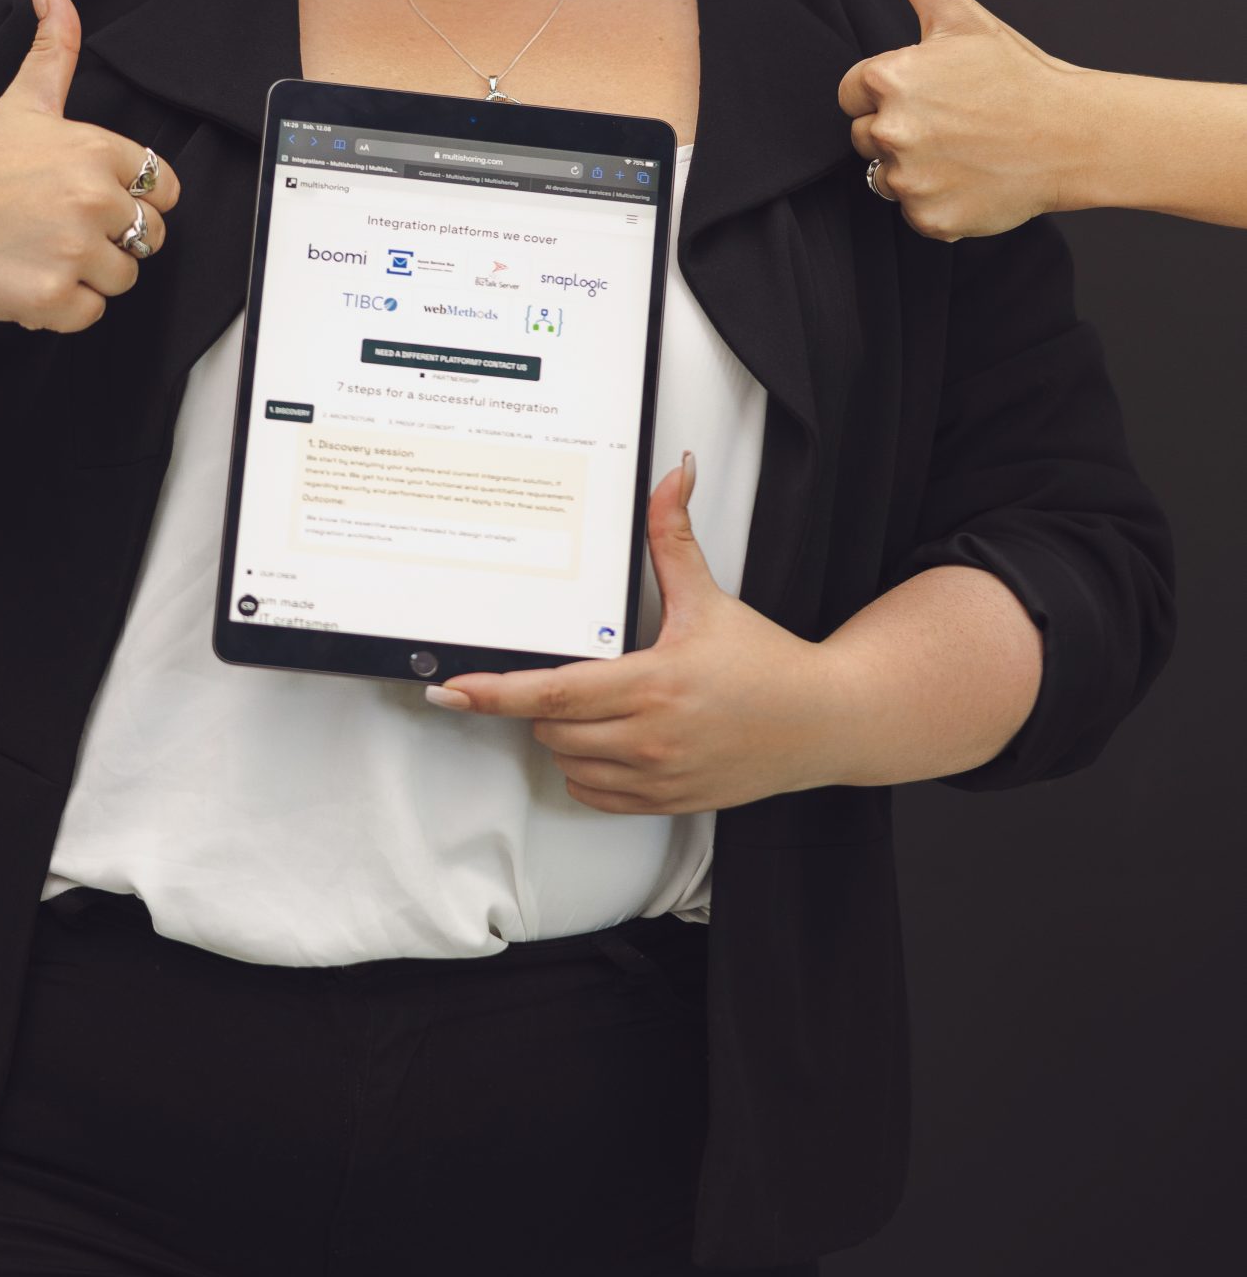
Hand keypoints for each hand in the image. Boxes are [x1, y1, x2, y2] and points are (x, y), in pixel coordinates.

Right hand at [0, 0, 181, 331]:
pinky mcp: (52, 297)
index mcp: (91, 148)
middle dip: (112, 238)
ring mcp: (72, 249)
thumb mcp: (17, 103)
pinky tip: (26, 280)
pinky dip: (63, 308)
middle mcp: (89, 196)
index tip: (90, 198)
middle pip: (149, 235)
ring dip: (88, 275)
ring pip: (124, 277)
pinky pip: (91, 313)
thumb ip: (53, 48)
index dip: (132, 196)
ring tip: (38, 252)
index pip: (161, 185)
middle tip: (56, 228)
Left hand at [424, 457, 850, 812]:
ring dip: (567, 734)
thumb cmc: (767, 664)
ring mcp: (658, 776)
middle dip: (546, 700)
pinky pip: (595, 794)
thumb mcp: (710, 598)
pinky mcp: (667, 802)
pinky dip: (589, 769)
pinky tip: (616, 741)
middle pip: (549, 726)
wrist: (825, 722)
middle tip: (582, 674)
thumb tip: (672, 474)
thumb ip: (673, 536)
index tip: (451, 693)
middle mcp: (650, 737)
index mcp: (653, 683)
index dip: (492, 693)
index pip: (550, 692)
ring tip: (606, 704)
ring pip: (567, 761)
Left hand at [837, 0, 1091, 238]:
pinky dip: (938, 202)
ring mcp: (910, 180)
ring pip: (886, 177)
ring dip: (916, 167)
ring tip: (964, 148)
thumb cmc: (1018, 74)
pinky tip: (971, 178)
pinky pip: (913, 213)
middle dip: (900, 128)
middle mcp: (891, 132)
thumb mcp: (959, 15)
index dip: (888, 90)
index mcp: (890, 79)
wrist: (1076, 135)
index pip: (852, 91)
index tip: (932, 91)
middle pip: (864, 136)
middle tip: (954, 120)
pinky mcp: (930, 219)